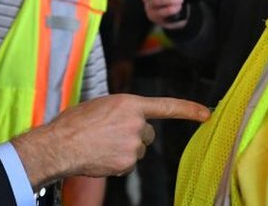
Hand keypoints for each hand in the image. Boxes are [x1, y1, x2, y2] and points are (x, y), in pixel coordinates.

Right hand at [11, 94, 209, 187]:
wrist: (60, 145)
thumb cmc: (74, 123)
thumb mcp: (100, 105)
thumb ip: (120, 111)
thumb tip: (126, 120)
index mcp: (129, 104)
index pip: (166, 106)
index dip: (189, 109)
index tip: (207, 113)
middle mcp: (136, 123)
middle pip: (147, 133)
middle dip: (134, 135)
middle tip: (110, 134)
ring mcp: (133, 145)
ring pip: (137, 150)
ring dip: (124, 149)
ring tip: (100, 144)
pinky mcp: (127, 163)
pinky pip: (128, 164)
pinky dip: (117, 162)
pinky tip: (100, 156)